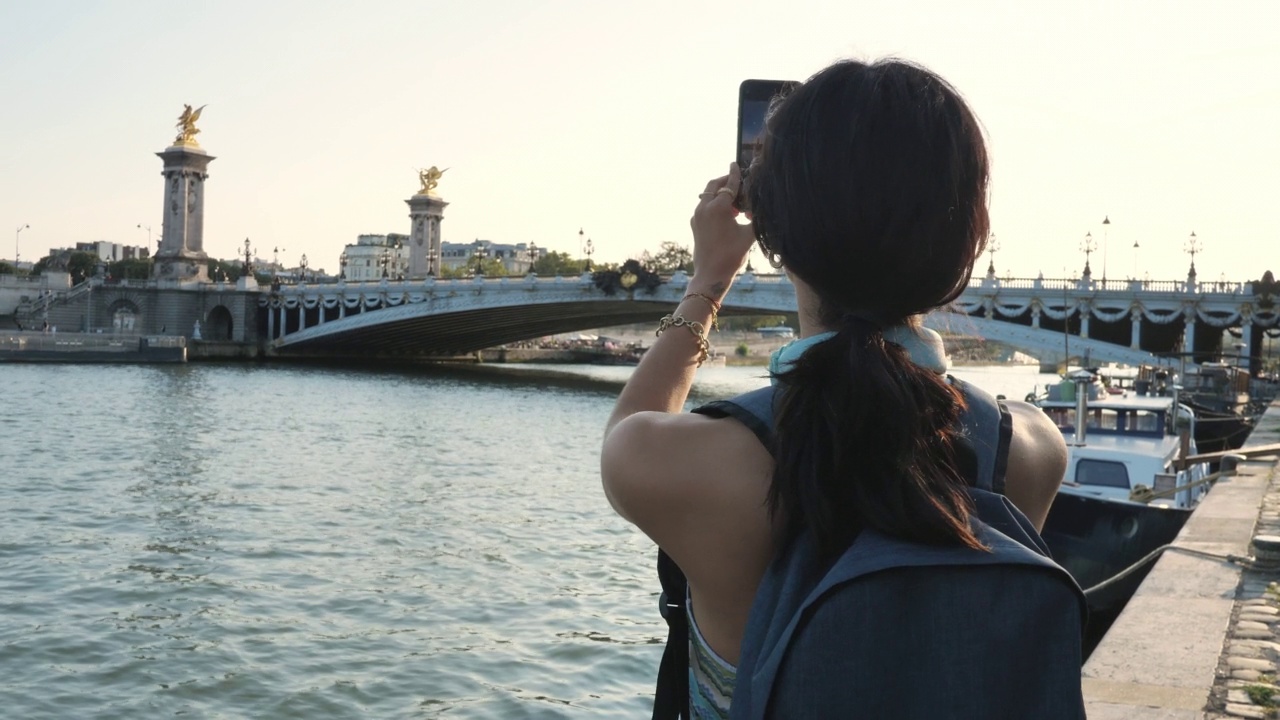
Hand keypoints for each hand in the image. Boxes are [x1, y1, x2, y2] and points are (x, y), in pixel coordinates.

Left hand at [689, 162, 756, 296]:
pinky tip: (726, 213)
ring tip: (735, 202)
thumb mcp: (749, 235)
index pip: (729, 185)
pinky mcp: (694, 225)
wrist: (711, 275)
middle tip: (736, 181)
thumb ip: (756, 218)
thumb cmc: (731, 255)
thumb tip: (764, 208)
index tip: (736, 164)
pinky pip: (704, 207)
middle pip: (713, 186)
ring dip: (719, 194)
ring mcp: (697, 217)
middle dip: (725, 181)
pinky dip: (713, 204)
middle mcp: (704, 208)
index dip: (735, 174)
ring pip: (707, 196)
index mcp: (718, 208)